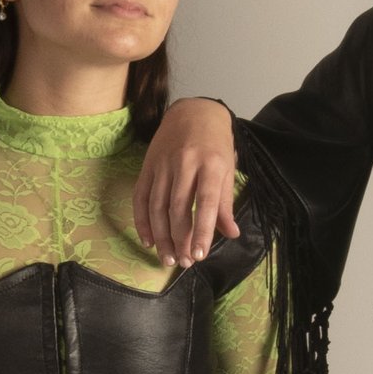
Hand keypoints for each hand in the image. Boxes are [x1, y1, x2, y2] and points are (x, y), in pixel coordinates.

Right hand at [132, 97, 239, 266]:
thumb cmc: (215, 143)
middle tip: (184, 262)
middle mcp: (185, 163)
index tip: (199, 255)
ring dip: (161, 236)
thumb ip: (225, 203)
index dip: (202, 230)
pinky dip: (142, 221)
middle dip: (180, 239)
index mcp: (210, 163)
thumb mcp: (226, 169)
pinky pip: (141, 197)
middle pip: (178, 208)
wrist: (193, 111)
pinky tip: (149, 240)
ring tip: (167, 258)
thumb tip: (231, 233)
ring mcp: (163, 164)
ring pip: (157, 206)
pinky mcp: (148, 165)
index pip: (205, 202)